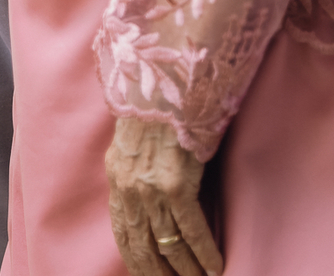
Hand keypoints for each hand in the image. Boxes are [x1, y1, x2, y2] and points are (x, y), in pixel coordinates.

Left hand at [106, 118, 222, 275]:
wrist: (169, 78)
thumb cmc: (160, 104)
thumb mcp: (137, 139)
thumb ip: (138, 170)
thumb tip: (151, 197)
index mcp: (117, 176)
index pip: (123, 233)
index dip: (136, 262)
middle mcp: (129, 188)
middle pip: (141, 247)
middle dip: (159, 275)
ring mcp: (151, 188)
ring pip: (168, 245)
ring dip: (186, 272)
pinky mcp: (175, 184)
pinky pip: (191, 230)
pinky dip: (204, 253)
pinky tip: (215, 267)